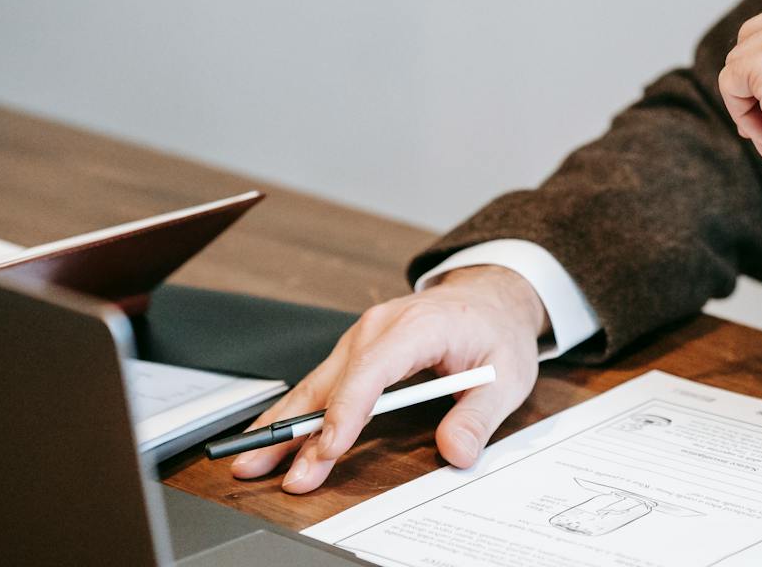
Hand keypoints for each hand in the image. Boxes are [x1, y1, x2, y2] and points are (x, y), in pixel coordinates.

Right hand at [227, 264, 546, 492]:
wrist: (492, 297)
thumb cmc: (496, 331)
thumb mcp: (509, 375)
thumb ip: (480, 415)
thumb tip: (456, 451)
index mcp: (419, 325)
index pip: (374, 369)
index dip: (347, 411)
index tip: (331, 448)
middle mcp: (381, 326)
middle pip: (333, 380)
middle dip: (299, 428)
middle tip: (267, 465)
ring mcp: (364, 335)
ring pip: (318, 382)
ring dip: (286, 423)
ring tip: (252, 459)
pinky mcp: (358, 349)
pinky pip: (323, 382)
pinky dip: (298, 412)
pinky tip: (272, 435)